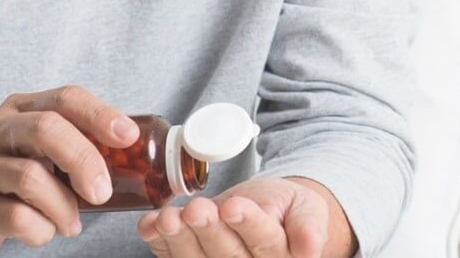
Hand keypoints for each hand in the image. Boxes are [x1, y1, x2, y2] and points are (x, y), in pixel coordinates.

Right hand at [0, 85, 139, 257]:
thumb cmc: (2, 172)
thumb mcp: (30, 145)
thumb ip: (70, 141)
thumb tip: (132, 155)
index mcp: (18, 108)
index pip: (65, 98)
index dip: (101, 115)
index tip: (129, 138)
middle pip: (48, 130)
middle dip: (85, 160)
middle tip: (103, 193)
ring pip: (32, 177)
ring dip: (64, 207)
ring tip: (70, 223)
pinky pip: (17, 217)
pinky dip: (42, 230)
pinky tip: (44, 232)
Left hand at [135, 176, 333, 257]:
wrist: (269, 213)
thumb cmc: (288, 211)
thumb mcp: (307, 209)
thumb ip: (308, 226)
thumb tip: (310, 247)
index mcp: (281, 257)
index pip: (265, 243)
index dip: (248, 225)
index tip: (232, 207)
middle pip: (227, 255)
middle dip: (208, 231)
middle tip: (196, 210)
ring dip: (179, 239)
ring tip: (169, 217)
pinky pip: (173, 256)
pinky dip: (158, 241)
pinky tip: (150, 225)